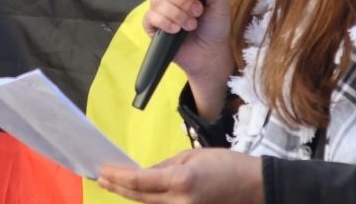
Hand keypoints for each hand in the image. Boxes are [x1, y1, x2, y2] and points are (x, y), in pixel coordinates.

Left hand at [98, 148, 262, 203]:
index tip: (103, 170)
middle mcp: (179, 203)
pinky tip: (136, 193)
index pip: (140, 180)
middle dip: (118, 187)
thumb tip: (144, 172)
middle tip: (101, 178)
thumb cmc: (227, 166)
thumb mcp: (193, 156)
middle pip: (140, 197)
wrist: (254, 189)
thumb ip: (165, 166)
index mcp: (181, 181)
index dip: (118, 177)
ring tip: (113, 184)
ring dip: (130, 195)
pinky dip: (148, 201)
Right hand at [143, 0, 233, 116]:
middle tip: (198, 12)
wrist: (211, 52)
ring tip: (191, 25)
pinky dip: (166, 23)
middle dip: (182, 0)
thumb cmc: (215, 25)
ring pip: (156, 1)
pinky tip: (177, 30)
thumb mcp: (221, 2)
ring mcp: (159, 9)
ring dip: (177, 14)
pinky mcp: (152, 25)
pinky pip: (151, 17)